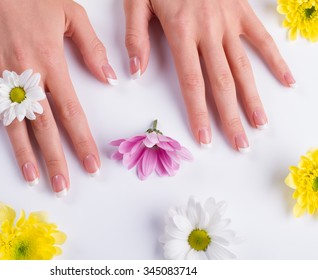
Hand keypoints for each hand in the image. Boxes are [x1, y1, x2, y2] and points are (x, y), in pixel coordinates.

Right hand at [0, 0, 116, 194]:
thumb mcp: (71, 14)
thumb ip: (92, 48)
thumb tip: (110, 78)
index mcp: (52, 61)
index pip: (72, 112)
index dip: (82, 142)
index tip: (91, 166)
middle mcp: (26, 74)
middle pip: (44, 126)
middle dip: (56, 159)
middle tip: (63, 186)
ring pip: (12, 122)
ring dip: (23, 153)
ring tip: (33, 178)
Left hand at [124, 0, 294, 150]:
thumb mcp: (137, 1)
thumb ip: (136, 37)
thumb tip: (136, 72)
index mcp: (180, 31)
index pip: (191, 81)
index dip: (198, 112)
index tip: (205, 138)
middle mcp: (208, 31)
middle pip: (221, 82)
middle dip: (230, 116)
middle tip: (240, 144)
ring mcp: (228, 21)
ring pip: (243, 66)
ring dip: (252, 98)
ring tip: (259, 124)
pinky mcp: (242, 11)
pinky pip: (261, 38)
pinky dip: (275, 59)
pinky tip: (286, 80)